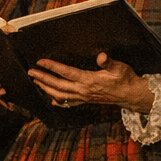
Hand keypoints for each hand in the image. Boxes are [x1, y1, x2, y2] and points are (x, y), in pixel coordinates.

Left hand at [28, 53, 154, 111]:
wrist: (130, 94)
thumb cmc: (125, 79)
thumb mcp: (119, 67)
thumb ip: (109, 62)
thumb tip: (101, 57)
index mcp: (89, 81)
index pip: (66, 73)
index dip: (52, 67)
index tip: (40, 62)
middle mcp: (83, 91)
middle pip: (57, 85)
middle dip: (42, 78)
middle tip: (30, 72)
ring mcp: (83, 97)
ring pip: (59, 95)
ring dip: (45, 88)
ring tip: (36, 82)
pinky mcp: (85, 101)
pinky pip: (68, 103)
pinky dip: (57, 101)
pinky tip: (51, 100)